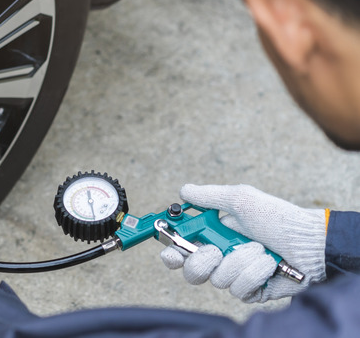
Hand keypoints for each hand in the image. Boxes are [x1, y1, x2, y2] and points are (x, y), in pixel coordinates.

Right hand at [160, 184, 326, 302]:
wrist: (310, 243)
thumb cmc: (278, 218)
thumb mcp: (240, 199)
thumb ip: (208, 197)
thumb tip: (184, 190)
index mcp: (214, 235)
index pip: (181, 247)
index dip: (171, 250)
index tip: (171, 248)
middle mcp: (221, 256)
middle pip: (191, 271)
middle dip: (202, 260)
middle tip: (216, 250)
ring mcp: (236, 275)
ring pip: (217, 278)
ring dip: (240, 260)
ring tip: (259, 248)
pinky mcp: (251, 290)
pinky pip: (239, 288)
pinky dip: (255, 272)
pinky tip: (268, 263)